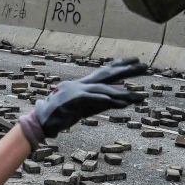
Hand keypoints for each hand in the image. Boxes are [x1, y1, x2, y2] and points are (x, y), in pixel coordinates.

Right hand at [18, 58, 146, 148]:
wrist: (39, 123)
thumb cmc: (59, 118)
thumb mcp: (83, 110)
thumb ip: (100, 104)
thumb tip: (120, 101)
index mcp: (81, 85)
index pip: (103, 73)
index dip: (120, 66)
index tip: (135, 61)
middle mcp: (79, 84)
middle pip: (106, 74)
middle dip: (126, 70)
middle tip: (145, 66)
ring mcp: (74, 91)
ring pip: (102, 89)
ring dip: (120, 93)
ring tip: (137, 97)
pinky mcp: (71, 100)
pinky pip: (91, 98)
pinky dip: (104, 99)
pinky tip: (116, 101)